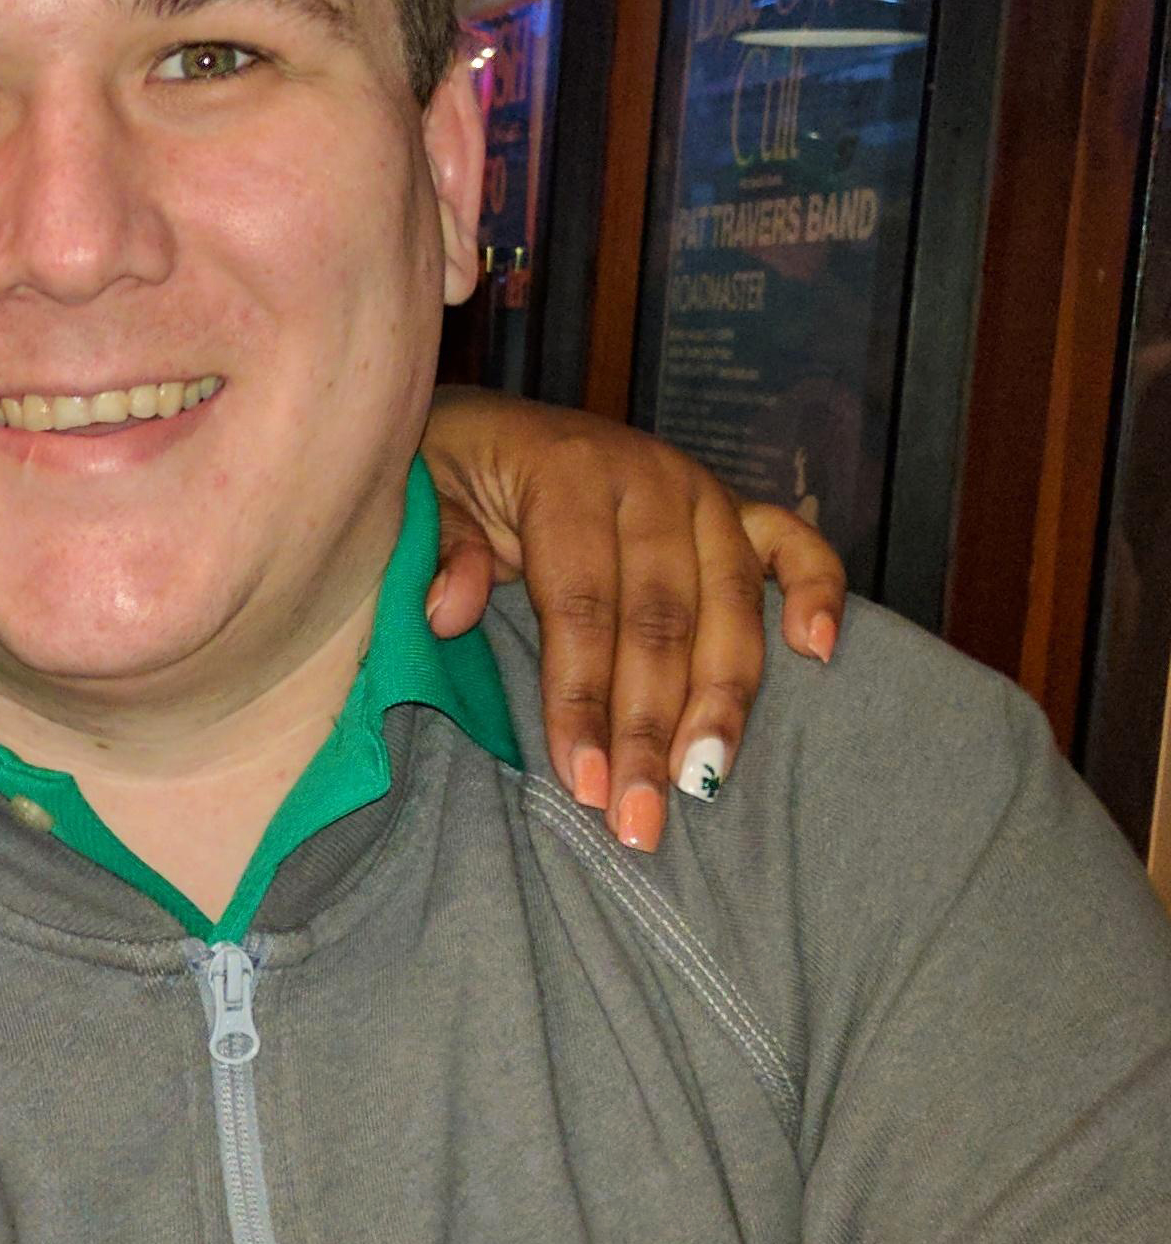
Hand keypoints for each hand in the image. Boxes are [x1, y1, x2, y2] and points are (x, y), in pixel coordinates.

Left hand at [419, 392, 846, 850]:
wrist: (488, 425)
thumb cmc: (453, 476)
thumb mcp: (424, 496)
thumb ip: (438, 550)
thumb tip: (447, 612)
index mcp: (568, 473)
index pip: (582, 605)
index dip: (583, 699)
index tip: (583, 782)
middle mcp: (650, 479)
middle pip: (662, 620)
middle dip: (650, 728)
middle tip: (638, 819)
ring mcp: (702, 489)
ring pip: (729, 605)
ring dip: (722, 702)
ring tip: (703, 783)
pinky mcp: (734, 504)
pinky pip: (794, 543)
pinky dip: (817, 592)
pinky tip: (819, 654)